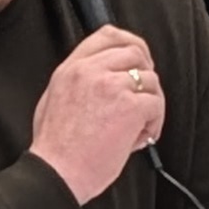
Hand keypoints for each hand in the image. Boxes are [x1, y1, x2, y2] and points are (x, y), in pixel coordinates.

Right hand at [28, 26, 163, 203]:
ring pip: (149, 79)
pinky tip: (141, 137)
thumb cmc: (55, 149)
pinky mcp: (130, 107)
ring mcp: (111, 87)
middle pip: (135, 52)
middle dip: (146, 73)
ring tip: (139, 126)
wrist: (56, 173)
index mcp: (71, 69)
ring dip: (151, 103)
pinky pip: (155, 104)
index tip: (139, 57)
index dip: (130, 42)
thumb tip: (105, 79)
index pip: (107, 36)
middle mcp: (90, 71)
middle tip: (145, 95)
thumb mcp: (53, 100)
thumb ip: (78, 82)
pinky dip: (155, 122)